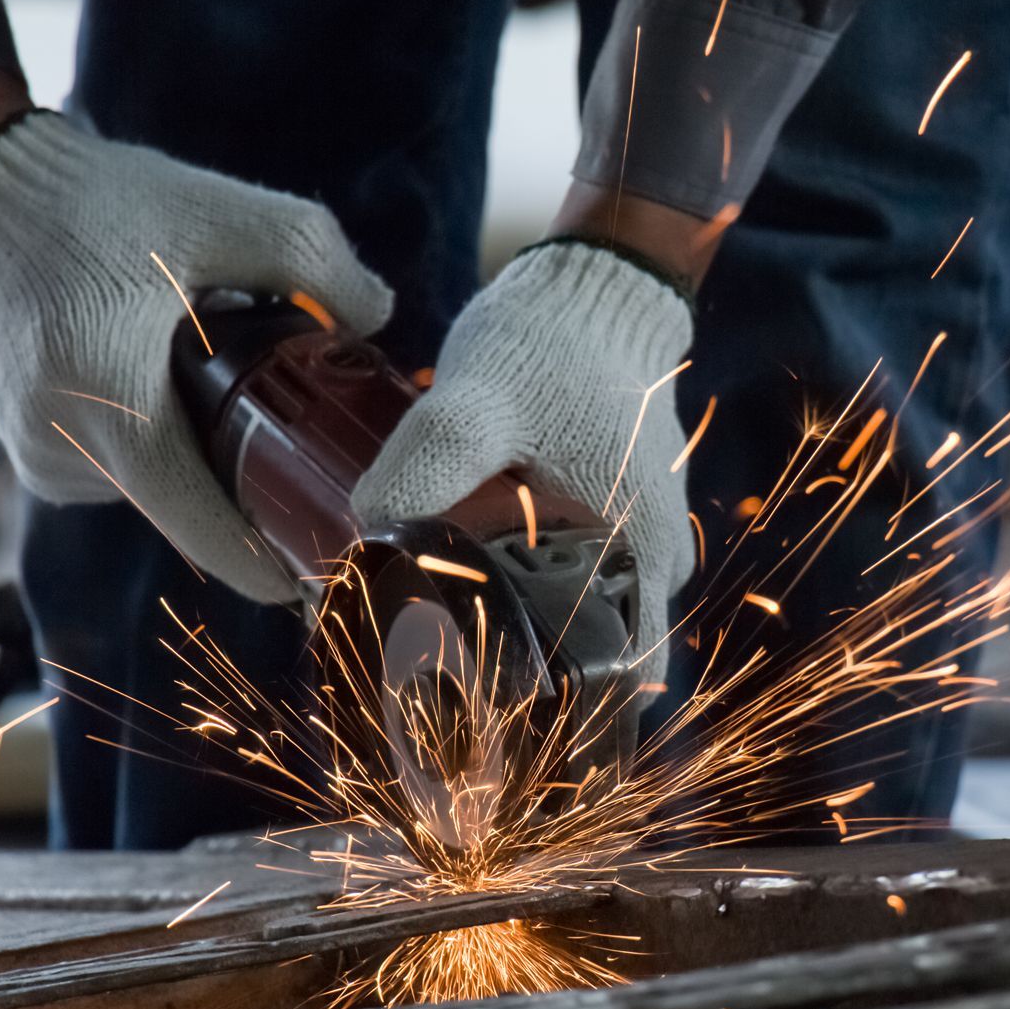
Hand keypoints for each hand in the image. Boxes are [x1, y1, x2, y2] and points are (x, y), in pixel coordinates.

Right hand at [0, 112, 391, 603]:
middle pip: (197, 507)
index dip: (282, 564)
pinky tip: (178, 387)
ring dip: (206, 453)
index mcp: (114, 419)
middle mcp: (66, 460)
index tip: (338, 572)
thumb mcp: (217, 212)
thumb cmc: (96, 203)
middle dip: (256, 480)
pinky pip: (126, 470)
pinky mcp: (30, 454)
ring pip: (163, 488)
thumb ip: (314, 257)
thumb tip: (380, 315)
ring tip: (226, 386)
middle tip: (308, 434)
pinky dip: (164, 441)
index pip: (212, 535)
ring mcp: (40, 463)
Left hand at [350, 241, 695, 682]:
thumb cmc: (555, 342)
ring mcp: (629, 552)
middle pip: (580, 668)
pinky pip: (555, 586)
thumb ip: (427, 464)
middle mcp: (648, 575)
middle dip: (500, 685)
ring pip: (565, 628)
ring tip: (412, 635)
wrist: (593, 284)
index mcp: (642, 566)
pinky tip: (444, 582)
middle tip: (409, 680)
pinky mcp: (601, 527)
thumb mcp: (480, 402)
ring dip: (500, 640)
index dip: (543, 725)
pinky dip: (505, 596)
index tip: (462, 723)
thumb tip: (360, 533)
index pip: (610, 692)